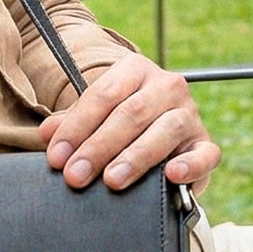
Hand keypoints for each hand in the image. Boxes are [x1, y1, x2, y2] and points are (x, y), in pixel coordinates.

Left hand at [40, 54, 219, 194]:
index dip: (76, 127)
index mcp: (134, 71)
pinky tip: (172, 175)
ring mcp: (189, 114)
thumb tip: (46, 134)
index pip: (103, 96)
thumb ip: (70, 123)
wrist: (155, 129)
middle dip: (99, 147)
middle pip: (131, 114)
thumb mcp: (92, 117)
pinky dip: (192, 164)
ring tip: (112, 180)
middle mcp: (166, 86)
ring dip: (135, 157)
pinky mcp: (204, 143)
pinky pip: (206, 153)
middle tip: (75, 175)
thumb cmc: (115, 122)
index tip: (56, 157)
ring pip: (165, 130)